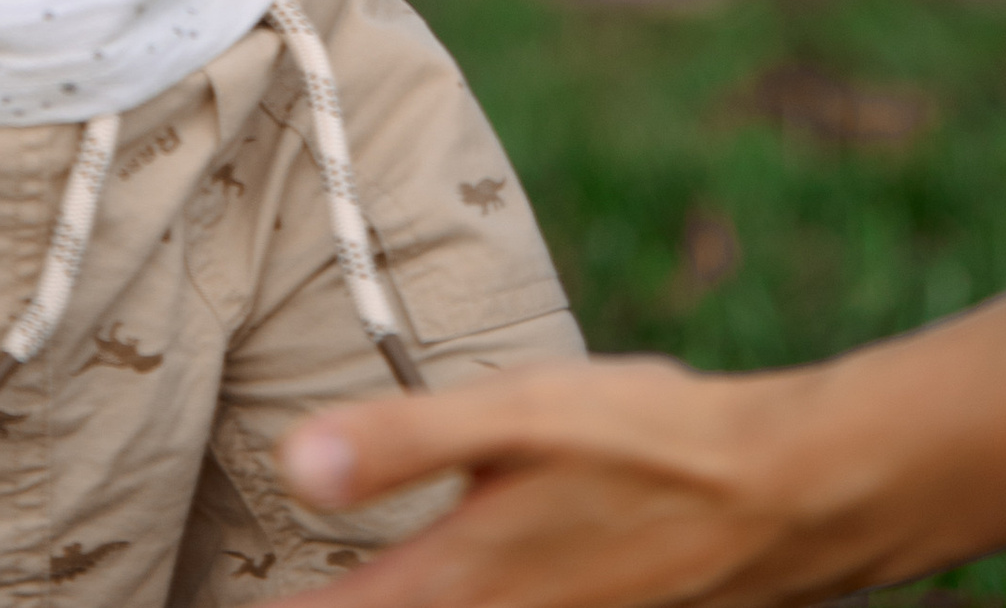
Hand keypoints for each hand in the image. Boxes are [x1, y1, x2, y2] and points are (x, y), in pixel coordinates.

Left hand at [279, 363, 868, 607]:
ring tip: (349, 585)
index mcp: (455, 578)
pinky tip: (448, 581)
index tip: (230, 603)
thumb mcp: (517, 416)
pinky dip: (447, 605)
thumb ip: (401, 442)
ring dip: (388, 604)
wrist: (775, 498)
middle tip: (271, 597)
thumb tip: (293, 463)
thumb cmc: (643, 443)